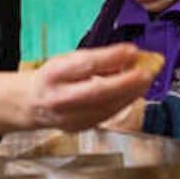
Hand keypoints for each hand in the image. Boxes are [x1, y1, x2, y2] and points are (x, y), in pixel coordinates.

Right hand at [28, 44, 153, 130]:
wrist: (32, 104)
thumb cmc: (54, 78)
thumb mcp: (67, 60)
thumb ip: (96, 59)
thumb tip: (130, 56)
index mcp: (54, 74)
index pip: (86, 65)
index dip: (111, 57)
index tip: (132, 50)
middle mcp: (60, 98)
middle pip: (98, 91)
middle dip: (127, 82)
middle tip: (147, 72)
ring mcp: (70, 117)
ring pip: (107, 106)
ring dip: (131, 92)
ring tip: (145, 80)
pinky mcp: (80, 128)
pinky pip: (108, 114)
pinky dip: (123, 102)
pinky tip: (133, 93)